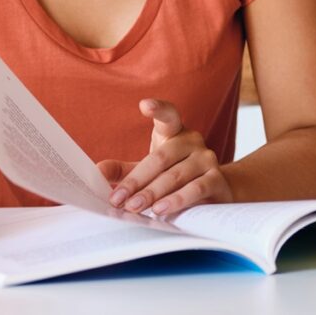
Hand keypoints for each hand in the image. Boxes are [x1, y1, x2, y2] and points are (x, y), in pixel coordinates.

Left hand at [97, 99, 232, 216]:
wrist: (216, 189)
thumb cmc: (175, 174)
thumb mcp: (148, 169)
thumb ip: (124, 170)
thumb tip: (97, 172)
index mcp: (173, 131)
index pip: (168, 115)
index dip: (158, 108)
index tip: (145, 105)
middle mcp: (192, 140)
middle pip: (160, 158)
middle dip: (137, 181)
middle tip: (119, 199)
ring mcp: (206, 158)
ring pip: (176, 176)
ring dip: (153, 193)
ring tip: (135, 207)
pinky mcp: (217, 179)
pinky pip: (196, 189)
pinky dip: (177, 201)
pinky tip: (161, 210)